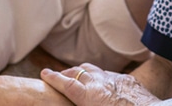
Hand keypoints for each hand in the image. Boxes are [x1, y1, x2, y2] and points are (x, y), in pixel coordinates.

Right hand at [41, 63, 160, 105]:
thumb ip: (84, 102)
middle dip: (66, 73)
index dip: (54, 78)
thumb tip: (78, 102)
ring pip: (94, 69)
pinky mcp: (128, 79)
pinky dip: (100, 76)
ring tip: (76, 75)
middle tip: (58, 76)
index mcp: (91, 96)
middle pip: (78, 72)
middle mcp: (101, 83)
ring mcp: (115, 79)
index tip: (44, 73)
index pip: (67, 84)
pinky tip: (102, 82)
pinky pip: (109, 74)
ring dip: (82, 72)